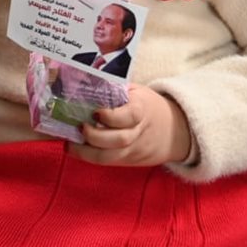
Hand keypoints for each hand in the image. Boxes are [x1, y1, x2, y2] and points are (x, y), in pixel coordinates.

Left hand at [69, 84, 192, 166]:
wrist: (175, 130)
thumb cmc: (148, 106)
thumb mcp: (136, 92)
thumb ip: (115, 90)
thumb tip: (84, 83)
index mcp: (143, 109)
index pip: (130, 116)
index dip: (112, 116)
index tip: (96, 112)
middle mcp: (140, 132)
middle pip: (120, 140)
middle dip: (95, 136)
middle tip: (80, 127)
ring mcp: (135, 149)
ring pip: (112, 157)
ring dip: (87, 152)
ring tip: (71, 144)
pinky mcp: (130, 160)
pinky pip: (110, 162)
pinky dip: (90, 158)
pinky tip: (76, 150)